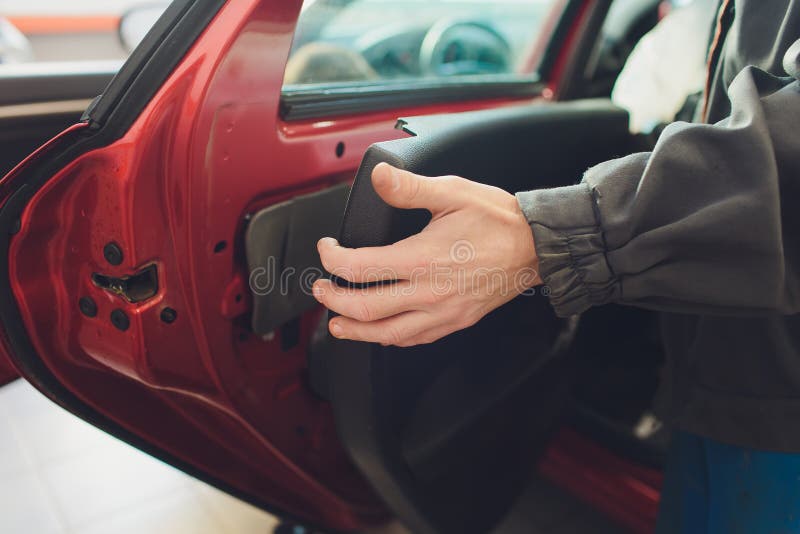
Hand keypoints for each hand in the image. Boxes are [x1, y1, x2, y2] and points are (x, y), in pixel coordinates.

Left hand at [313, 163, 540, 346]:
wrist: (536, 247)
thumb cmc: (498, 219)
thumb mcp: (453, 192)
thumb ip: (409, 187)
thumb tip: (377, 177)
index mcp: (423, 259)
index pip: (360, 268)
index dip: (334, 260)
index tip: (327, 250)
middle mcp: (429, 292)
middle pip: (366, 309)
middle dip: (334, 301)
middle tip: (321, 289)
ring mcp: (443, 312)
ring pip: (388, 334)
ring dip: (356, 331)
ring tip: (337, 324)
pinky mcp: (456, 321)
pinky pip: (415, 339)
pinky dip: (389, 338)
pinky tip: (380, 332)